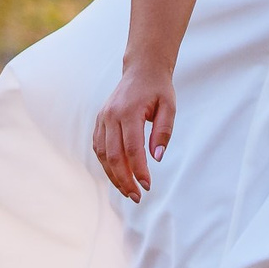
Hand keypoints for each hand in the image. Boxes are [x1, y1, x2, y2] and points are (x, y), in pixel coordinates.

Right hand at [92, 64, 175, 201]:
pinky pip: (99, 148)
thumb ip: (163, 132)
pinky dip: (106, 164)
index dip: (139, 170)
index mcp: (128, 112)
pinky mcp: (99, 122)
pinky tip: (117, 175)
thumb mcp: (169, 106)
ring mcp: (102, 119)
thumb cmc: (158, 89)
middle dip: (124, 179)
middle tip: (137, 196)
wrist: (141, 70)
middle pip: (114, 156)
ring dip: (113, 175)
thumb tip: (157, 158)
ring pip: (103, 154)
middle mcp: (110, 117)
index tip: (148, 185)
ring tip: (128, 191)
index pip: (132, 148)